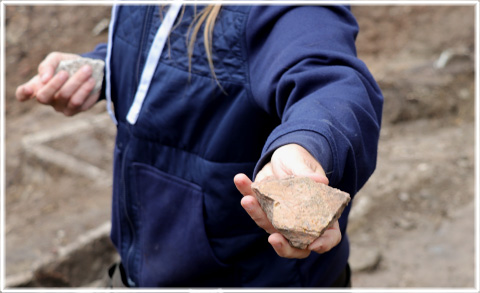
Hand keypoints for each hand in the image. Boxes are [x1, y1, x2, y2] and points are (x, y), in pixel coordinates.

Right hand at [15, 52, 99, 115]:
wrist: (89, 71)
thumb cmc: (67, 65)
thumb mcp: (57, 59)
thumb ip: (48, 65)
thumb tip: (44, 78)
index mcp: (37, 86)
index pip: (23, 94)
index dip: (23, 93)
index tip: (28, 89)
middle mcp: (48, 99)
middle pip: (44, 96)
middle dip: (55, 84)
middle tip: (65, 72)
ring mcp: (61, 107)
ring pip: (66, 98)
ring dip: (77, 83)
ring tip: (87, 70)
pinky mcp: (75, 110)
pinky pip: (80, 103)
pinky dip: (86, 90)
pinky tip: (92, 81)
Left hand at [234, 144, 341, 258]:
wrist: (283, 156)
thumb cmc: (302, 163)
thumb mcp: (307, 165)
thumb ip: (310, 173)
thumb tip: (320, 180)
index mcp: (320, 215)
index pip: (329, 237)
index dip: (324, 243)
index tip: (314, 245)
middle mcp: (298, 223)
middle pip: (294, 244)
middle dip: (282, 244)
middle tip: (274, 238)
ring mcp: (278, 219)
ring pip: (268, 225)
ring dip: (256, 214)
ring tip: (247, 200)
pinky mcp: (262, 207)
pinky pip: (253, 203)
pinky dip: (245, 192)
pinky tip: (240, 180)